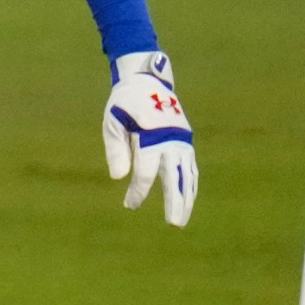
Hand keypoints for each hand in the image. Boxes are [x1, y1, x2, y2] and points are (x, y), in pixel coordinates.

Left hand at [101, 50, 197, 226]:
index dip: (139, 190)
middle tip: (173, 223)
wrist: (148, 81)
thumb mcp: (113, 121)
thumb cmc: (124, 103)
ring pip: (188, 175)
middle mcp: (171, 140)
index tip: (130, 205)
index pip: (146, 171)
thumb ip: (116, 149)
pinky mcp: (186, 140)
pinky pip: (191, 167)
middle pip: (175, 177)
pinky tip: (188, 199)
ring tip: (182, 219)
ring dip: (187, 198)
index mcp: (151, 135)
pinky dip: (191, 184)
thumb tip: (119, 177)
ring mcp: (182, 140)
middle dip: (175, 201)